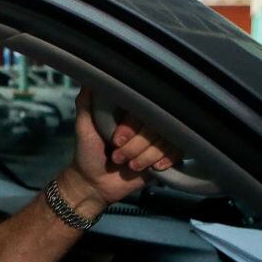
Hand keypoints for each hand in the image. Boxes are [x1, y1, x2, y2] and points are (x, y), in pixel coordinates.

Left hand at [60, 87, 181, 214]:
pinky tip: (152, 168)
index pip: (144, 108)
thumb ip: (86, 104)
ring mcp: (159, 138)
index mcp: (131, 111)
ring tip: (129, 165)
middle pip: (158, 125)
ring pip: (167, 140)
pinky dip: (163, 160)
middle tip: (117, 157)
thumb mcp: (83, 127)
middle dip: (136, 146)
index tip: (115, 141)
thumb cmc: (87, 153)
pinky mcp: (166, 155)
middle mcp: (148, 121)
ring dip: (145, 157)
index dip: (132, 127)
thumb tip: (89, 78)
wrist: (94, 184)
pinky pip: (178, 152)